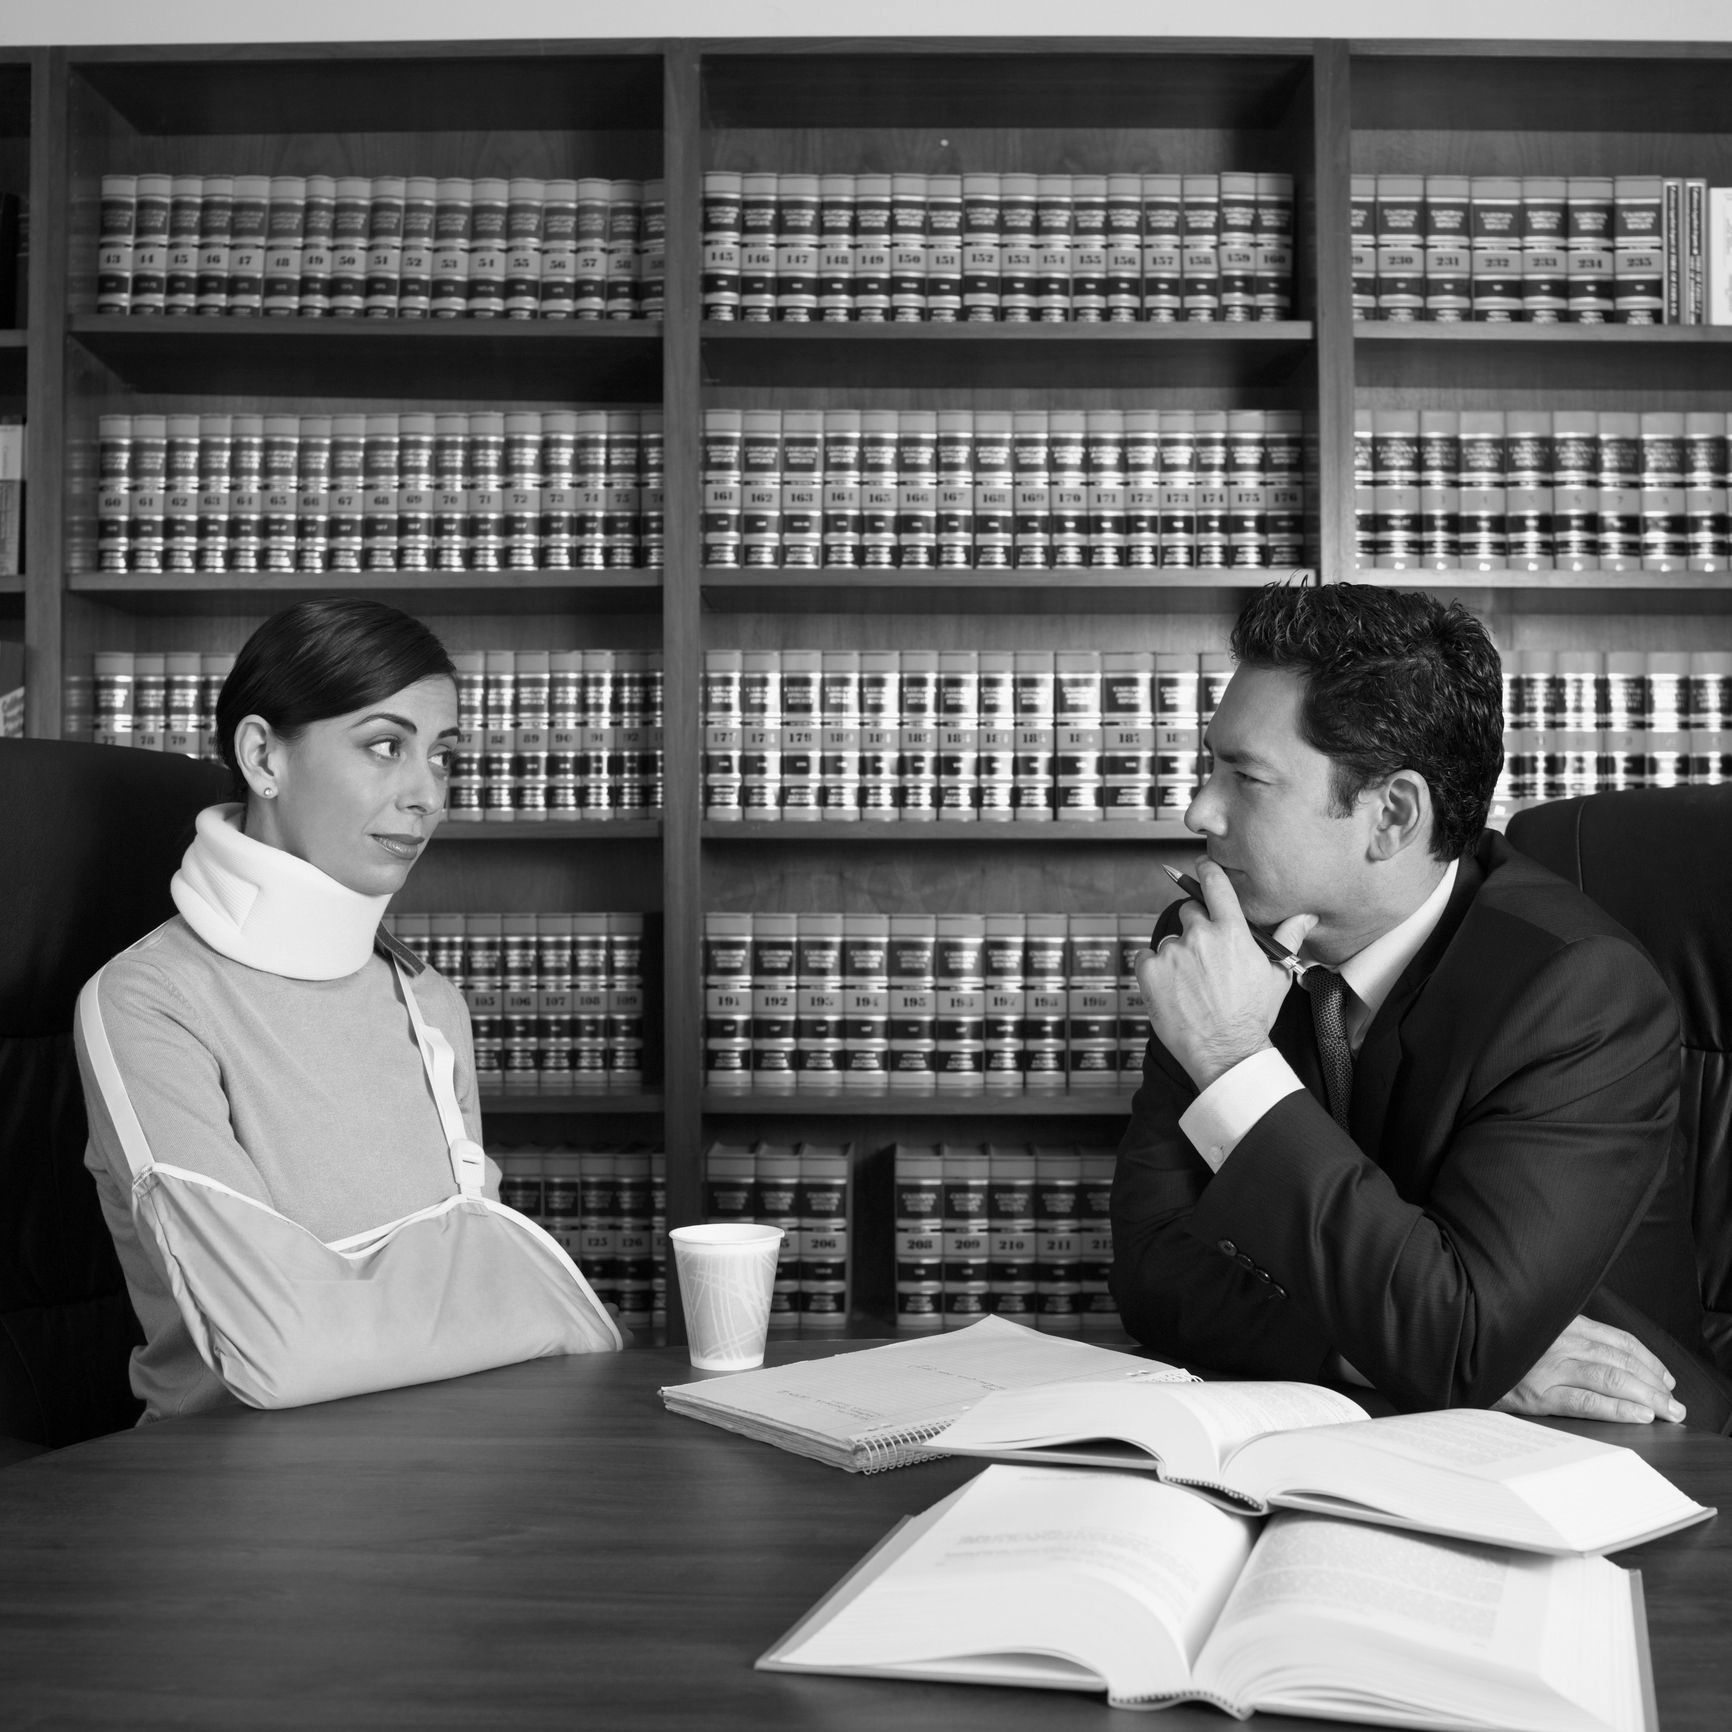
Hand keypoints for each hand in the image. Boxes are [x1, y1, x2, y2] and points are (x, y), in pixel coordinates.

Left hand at [1136, 858, 1317, 1090]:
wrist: (1226, 1050)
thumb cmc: (1253, 1015)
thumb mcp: (1276, 974)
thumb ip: (1286, 938)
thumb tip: (1305, 916)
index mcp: (1232, 932)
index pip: (1216, 886)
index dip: (1207, 870)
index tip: (1201, 865)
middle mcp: (1200, 936)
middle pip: (1189, 913)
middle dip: (1195, 929)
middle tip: (1204, 958)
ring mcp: (1172, 953)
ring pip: (1170, 941)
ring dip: (1177, 955)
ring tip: (1191, 984)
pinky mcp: (1150, 971)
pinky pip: (1147, 958)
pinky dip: (1155, 970)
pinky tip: (1172, 989)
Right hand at [1494, 1315, 1684, 1423]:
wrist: (1458, 1353)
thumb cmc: (1497, 1344)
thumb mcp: (1532, 1328)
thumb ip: (1563, 1333)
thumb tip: (1607, 1354)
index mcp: (1560, 1322)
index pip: (1618, 1339)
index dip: (1648, 1359)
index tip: (1665, 1377)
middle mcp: (1558, 1341)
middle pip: (1621, 1361)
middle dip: (1655, 1384)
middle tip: (1675, 1404)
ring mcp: (1548, 1368)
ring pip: (1611, 1380)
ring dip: (1647, 1397)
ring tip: (1667, 1412)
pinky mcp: (1536, 1395)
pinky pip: (1587, 1403)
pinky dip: (1618, 1408)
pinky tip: (1639, 1415)